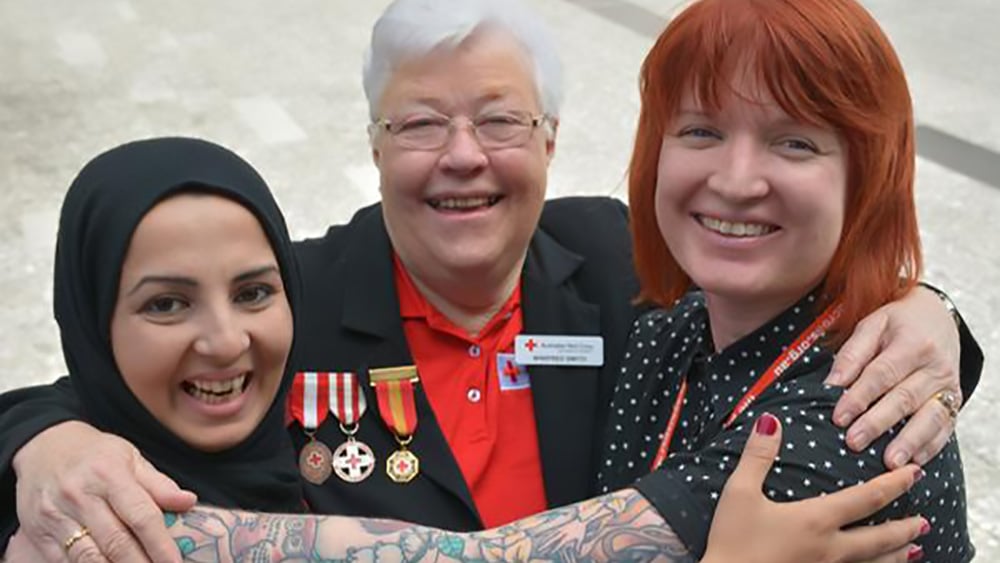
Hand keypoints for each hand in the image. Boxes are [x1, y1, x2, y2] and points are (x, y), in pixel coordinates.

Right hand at [12, 421, 196, 562]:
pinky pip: (65, 561)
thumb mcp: (130, 457)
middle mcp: (79, 495)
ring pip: (89, 557)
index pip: (141, 515)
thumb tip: (189, 502)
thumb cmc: (95, 454)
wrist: (44, 447)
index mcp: (108, 473)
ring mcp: (55, 516)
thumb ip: (158, 484)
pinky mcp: (38, 533)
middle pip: (116, 542)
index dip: (161, 544)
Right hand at [702, 413, 928, 562]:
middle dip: (905, 528)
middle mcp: (829, 548)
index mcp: (816, 520)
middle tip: (925, 521)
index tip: (914, 473)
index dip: (894, 484)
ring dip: (895, 555)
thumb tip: (770, 421)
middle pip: (879, 538)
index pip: (866, 499)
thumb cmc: (732, 541)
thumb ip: (757, 456)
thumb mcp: (739, 492)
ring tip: (914, 550)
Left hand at [826, 285, 960, 467]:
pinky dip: (930, 446)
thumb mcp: (872, 326)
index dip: (859, 397)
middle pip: (904, 398)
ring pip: (930, 417)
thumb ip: (852, 354)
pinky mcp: (956, 402)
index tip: (838, 417)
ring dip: (909, 442)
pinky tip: (914, 462)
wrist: (937, 318)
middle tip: (854, 442)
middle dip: (877, 423)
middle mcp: (936, 366)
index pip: (881, 374)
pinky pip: (946, 427)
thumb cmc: (898, 324)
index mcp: (913, 343)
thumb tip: (832, 384)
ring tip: (889, 462)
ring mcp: (949, 386)